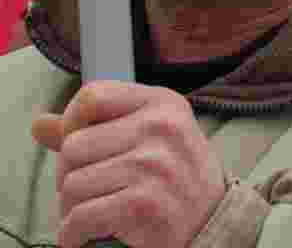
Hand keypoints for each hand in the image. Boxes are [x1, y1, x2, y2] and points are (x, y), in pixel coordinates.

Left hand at [32, 81, 226, 247]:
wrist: (213, 224)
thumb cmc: (176, 178)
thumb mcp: (149, 140)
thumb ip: (97, 129)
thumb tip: (40, 125)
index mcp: (164, 104)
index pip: (91, 97)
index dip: (72, 122)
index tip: (80, 147)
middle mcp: (162, 128)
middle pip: (73, 146)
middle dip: (70, 176)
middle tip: (94, 190)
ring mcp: (155, 165)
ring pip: (71, 184)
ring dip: (73, 208)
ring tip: (98, 211)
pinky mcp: (144, 204)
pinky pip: (80, 217)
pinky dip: (75, 233)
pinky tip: (90, 233)